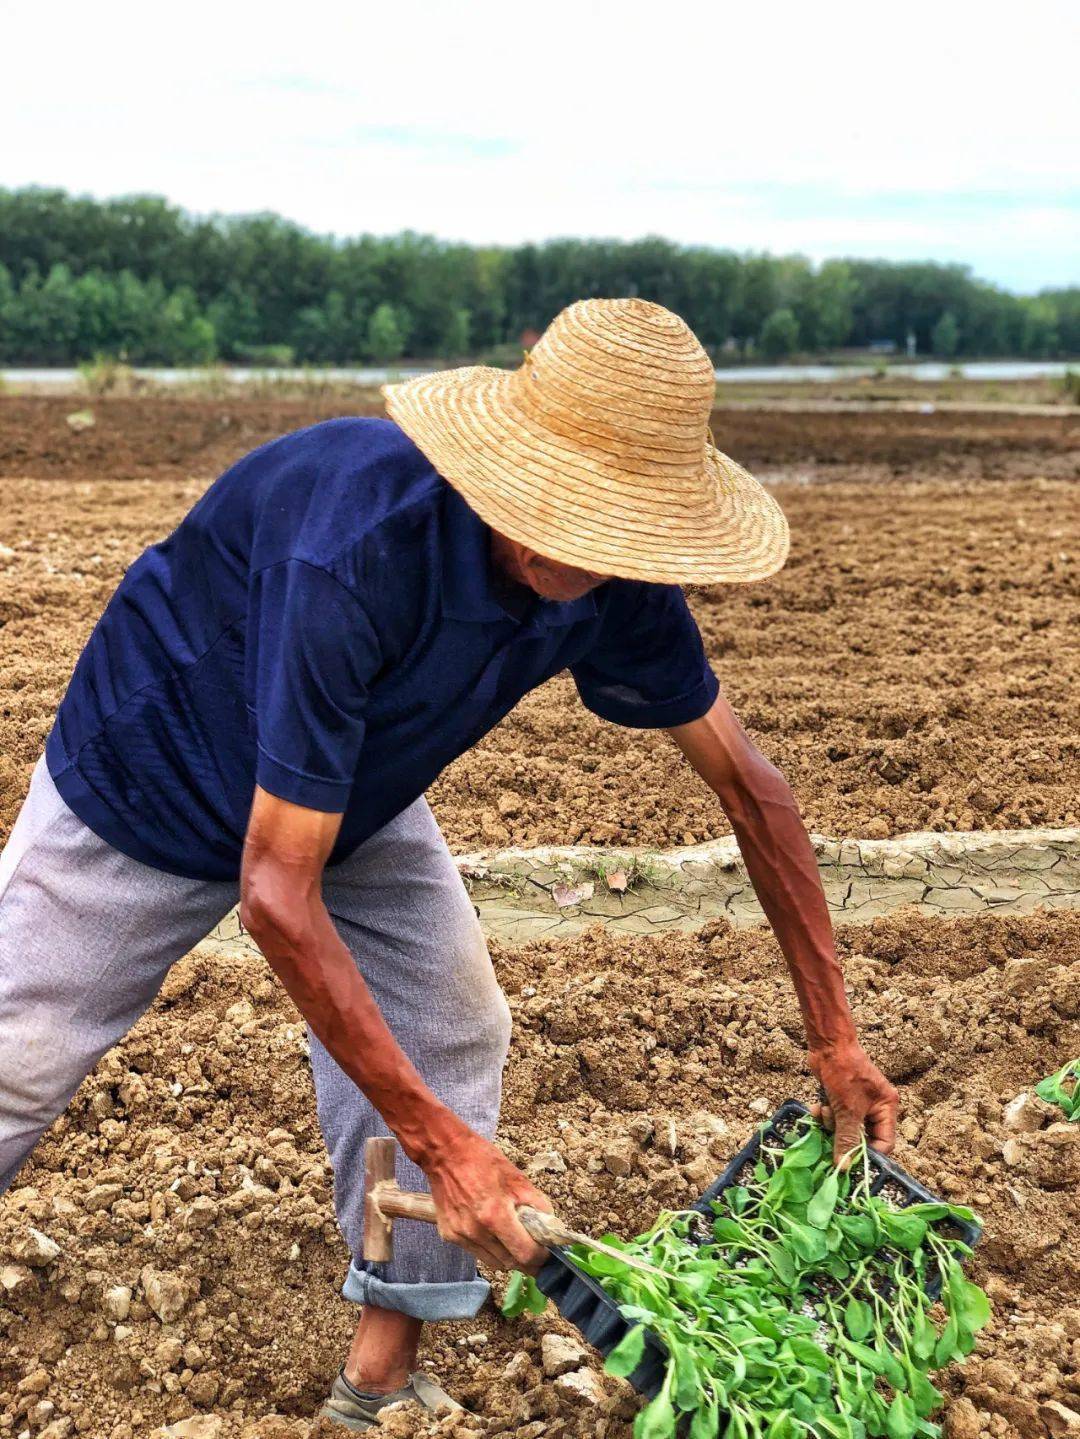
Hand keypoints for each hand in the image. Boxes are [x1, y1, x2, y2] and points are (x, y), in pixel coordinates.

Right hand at [423, 1127, 552, 1273]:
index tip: (547, 1252)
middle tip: (534, 1250)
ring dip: (507, 1256)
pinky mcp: (449, 1236)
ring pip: (493, 1262)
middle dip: (526, 1260)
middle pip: (510, 1263)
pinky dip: (488, 1247)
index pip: (525, 1253)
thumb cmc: (482, 1160)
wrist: (444, 1153)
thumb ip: (536, 1204)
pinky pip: (476, 1252)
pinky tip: (490, 1231)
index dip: (540, 1256)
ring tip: (513, 1241)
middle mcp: (476, 1231)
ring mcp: (460, 1236)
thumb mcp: (516, 1177)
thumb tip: (550, 1226)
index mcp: (495, 1215)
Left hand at [808, 1041, 898, 1166]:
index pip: (885, 1143)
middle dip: (844, 1136)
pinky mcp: (841, 1100)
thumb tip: (844, 1167)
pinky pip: (835, 1117)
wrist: (827, 1045)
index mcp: (886, 1108)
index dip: (868, 1154)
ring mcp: (857, 1104)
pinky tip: (817, 1106)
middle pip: (862, 1137)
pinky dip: (825, 1114)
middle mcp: (875, 1108)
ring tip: (824, 1111)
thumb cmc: (843, 1073)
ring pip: (845, 1128)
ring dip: (831, 1123)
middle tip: (830, 1138)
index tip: (850, 1162)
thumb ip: (846, 1139)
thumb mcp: (847, 1110)